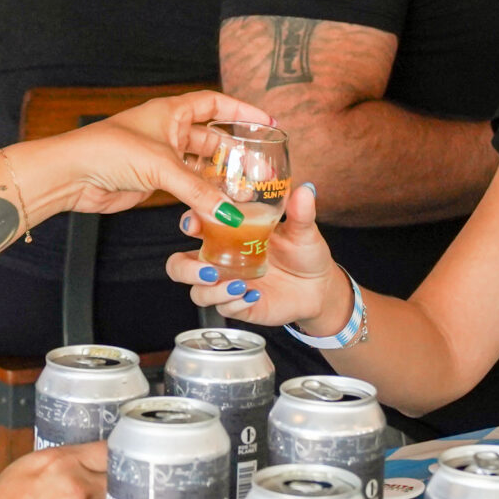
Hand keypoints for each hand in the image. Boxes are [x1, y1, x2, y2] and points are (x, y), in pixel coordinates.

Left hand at [17, 90, 275, 219]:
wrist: (72, 175)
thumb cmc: (108, 151)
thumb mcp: (162, 167)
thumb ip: (198, 190)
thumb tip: (229, 212)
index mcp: (170, 112)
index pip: (215, 104)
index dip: (241, 111)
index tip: (266, 122)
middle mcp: (168, 131)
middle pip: (211, 138)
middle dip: (235, 152)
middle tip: (259, 167)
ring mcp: (161, 157)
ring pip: (200, 165)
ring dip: (220, 177)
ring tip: (245, 191)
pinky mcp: (153, 181)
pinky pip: (187, 186)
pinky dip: (203, 194)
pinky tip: (219, 204)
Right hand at [165, 180, 348, 331]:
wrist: (319, 286)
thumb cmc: (303, 252)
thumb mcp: (303, 230)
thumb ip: (301, 212)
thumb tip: (306, 190)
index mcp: (227, 233)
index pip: (194, 225)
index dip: (187, 224)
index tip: (194, 225)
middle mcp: (220, 259)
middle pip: (180, 265)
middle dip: (185, 269)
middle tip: (209, 270)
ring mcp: (226, 284)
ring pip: (197, 292)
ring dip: (212, 291)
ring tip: (238, 285)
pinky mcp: (237, 305)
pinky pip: (223, 309)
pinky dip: (235, 303)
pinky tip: (253, 295)